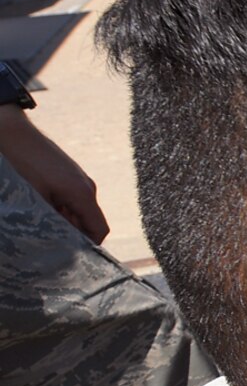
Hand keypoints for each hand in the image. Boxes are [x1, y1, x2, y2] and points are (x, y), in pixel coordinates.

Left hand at [0, 109, 107, 242]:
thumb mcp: (34, 199)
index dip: (89, 247)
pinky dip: (59, 206)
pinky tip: (39, 204)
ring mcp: (79, 178)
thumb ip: (53, 222)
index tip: (71, 256)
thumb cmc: (20, 163)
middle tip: (48, 238)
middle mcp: (87, 186)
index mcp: (83, 194)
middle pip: (88, 221)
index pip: (99, 231)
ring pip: (78, 210)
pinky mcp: (69, 173)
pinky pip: (71, 197)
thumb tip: (60, 242)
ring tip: (39, 219)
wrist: (8, 129)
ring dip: (63, 219)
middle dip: (72, 233)